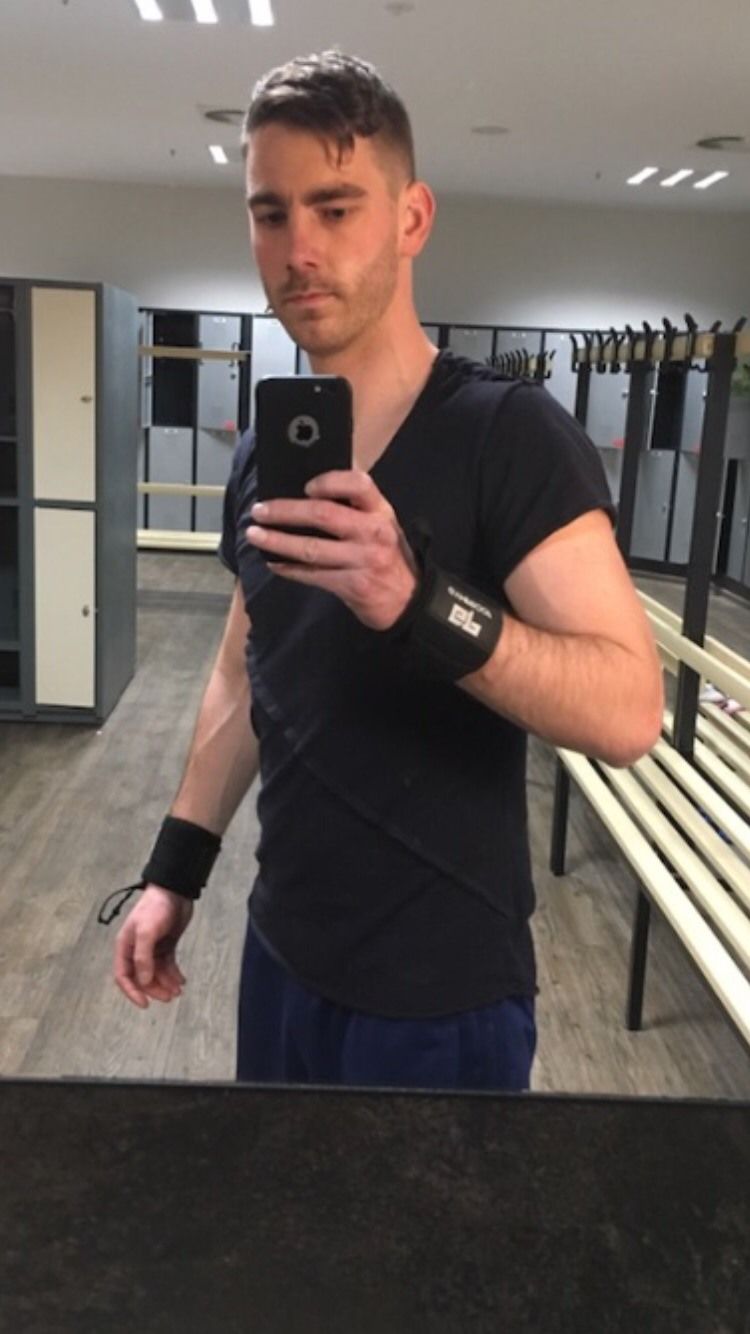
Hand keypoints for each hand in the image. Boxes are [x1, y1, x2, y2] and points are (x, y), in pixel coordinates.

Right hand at [114, 885, 193, 1008]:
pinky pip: (167, 964)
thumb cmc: (156, 906)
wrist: (175, 890)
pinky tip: (181, 980)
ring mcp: (152, 947)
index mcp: (126, 946)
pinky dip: (173, 974)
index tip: (145, 1004)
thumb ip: (143, 957)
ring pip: (156, 973)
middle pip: (142, 977)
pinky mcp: (166, 944)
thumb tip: (144, 981)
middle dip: (154, 989)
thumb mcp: (147, 931)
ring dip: (165, 983)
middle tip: (169, 997)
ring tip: (178, 990)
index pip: (123, 976)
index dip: (132, 992)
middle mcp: (136, 949)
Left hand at [246, 470, 417, 629]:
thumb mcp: (382, 523)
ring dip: (278, 541)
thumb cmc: (388, 555)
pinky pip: (313, 575)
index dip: (330, 481)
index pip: (358, 484)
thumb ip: (355, 506)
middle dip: (285, 511)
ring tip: (255, 535)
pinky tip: (274, 563)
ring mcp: (363, 560)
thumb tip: (312, 486)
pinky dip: (289, 569)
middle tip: (259, 511)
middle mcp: (373, 532)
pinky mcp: (353, 586)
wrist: (409, 599)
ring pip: (311, 548)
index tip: (305, 485)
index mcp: (380, 511)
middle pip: (323, 515)